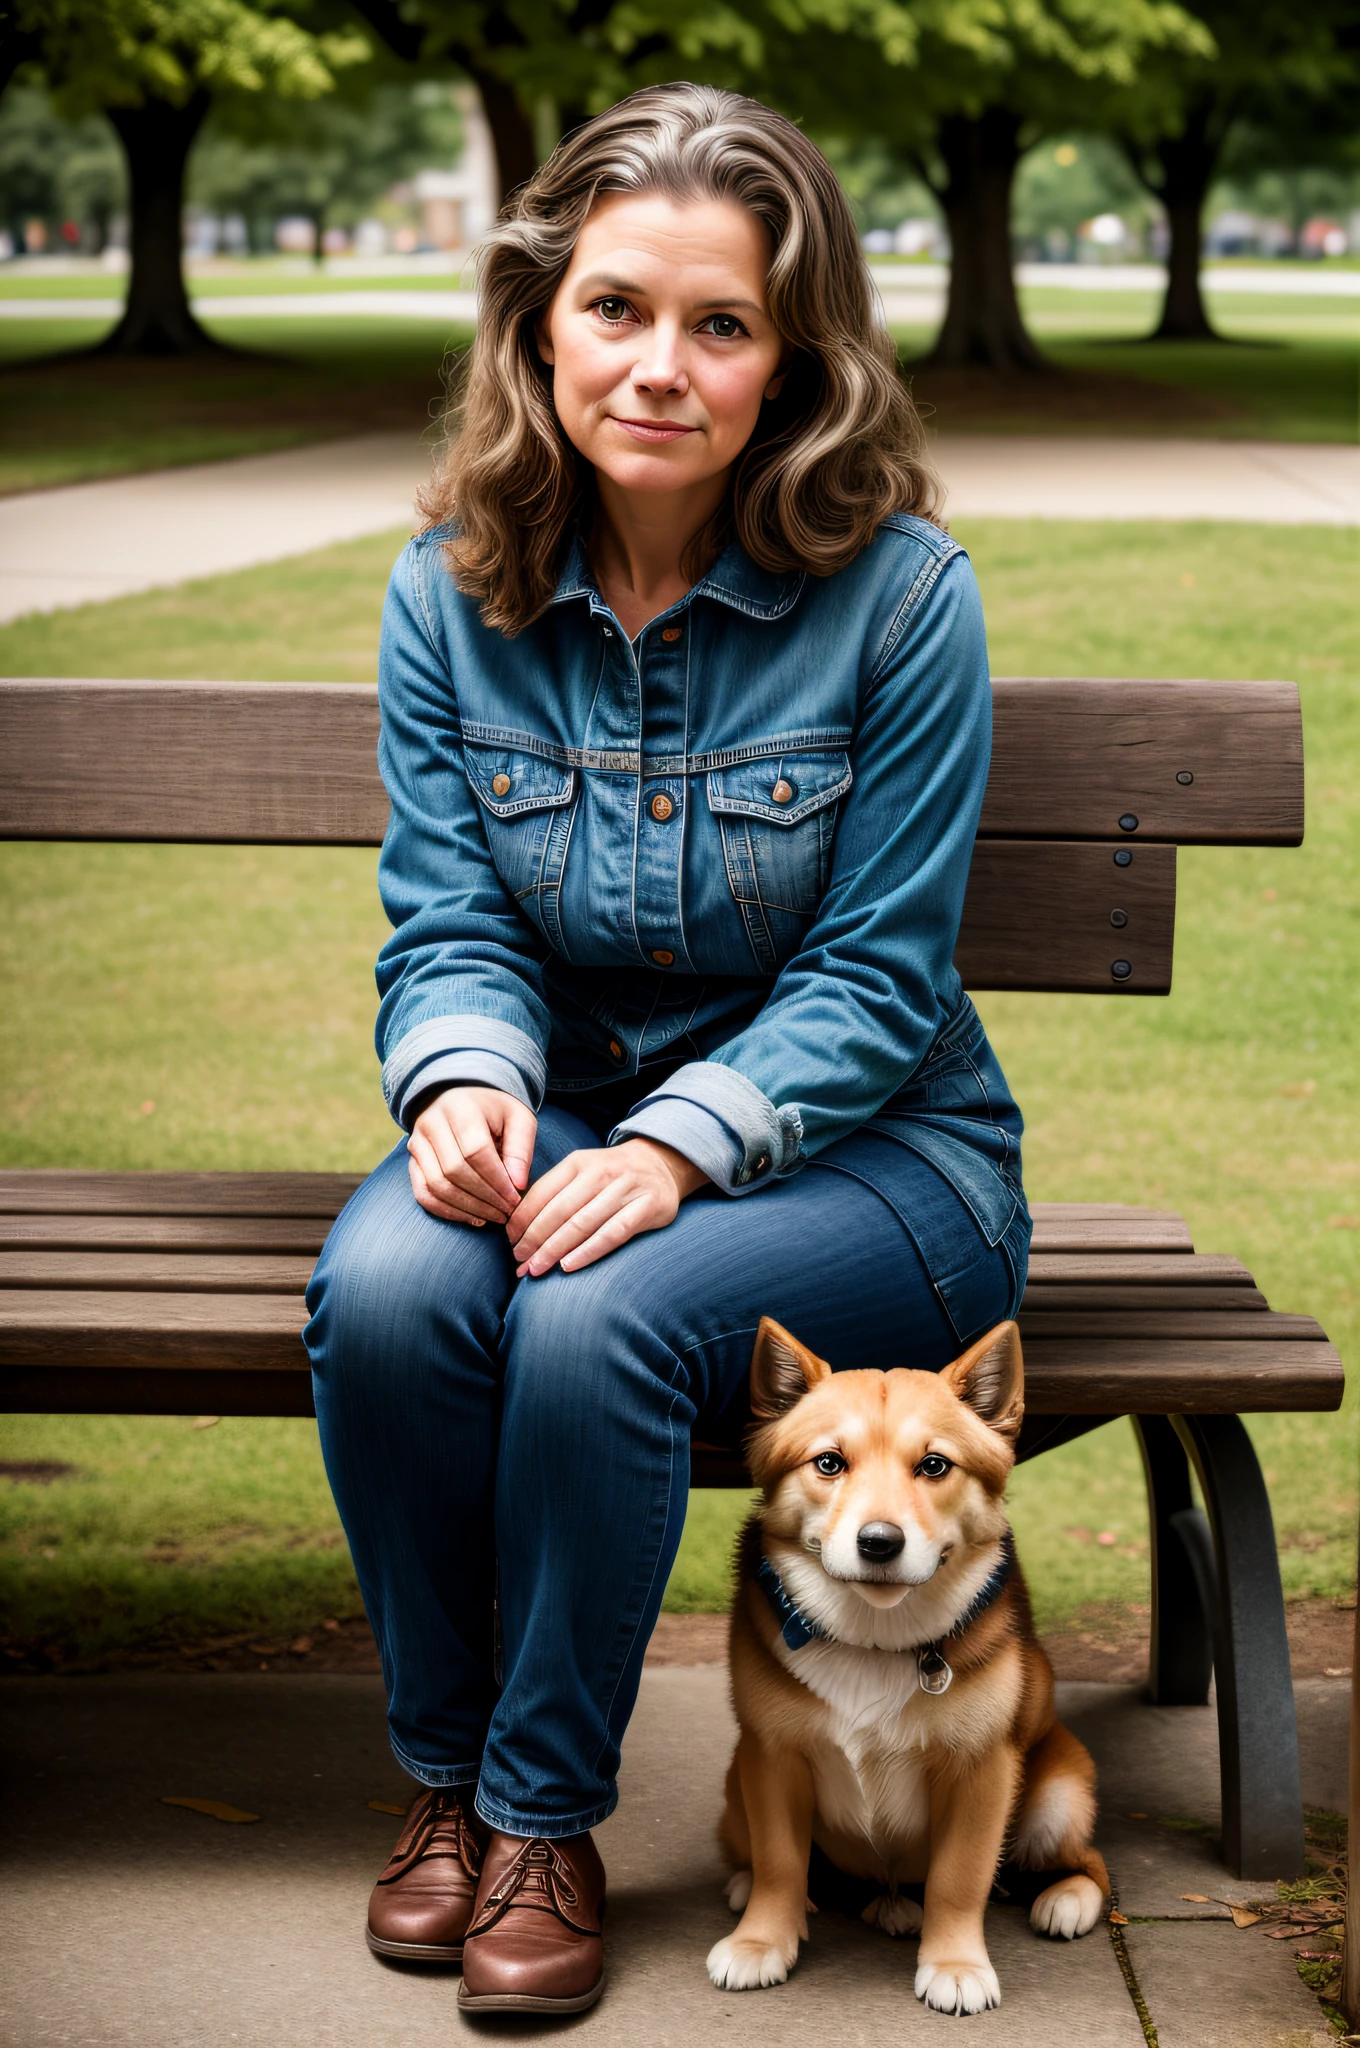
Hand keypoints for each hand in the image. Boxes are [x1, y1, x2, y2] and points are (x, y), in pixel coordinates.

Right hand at [407, 1086, 537, 1225]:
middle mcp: (432, 1123)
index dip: (497, 1180)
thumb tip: (518, 1185)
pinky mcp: (412, 1160)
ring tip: (493, 1216)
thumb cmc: (495, 1111)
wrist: (460, 1097)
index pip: (475, 1151)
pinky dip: (446, 1211)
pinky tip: (472, 1217)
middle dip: (484, 1198)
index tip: (515, 1198)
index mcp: (461, 1107)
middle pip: (454, 1171)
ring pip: (437, 1186)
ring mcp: (417, 1142)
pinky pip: (423, 1193)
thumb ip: (521, 1149)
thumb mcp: (518, 1118)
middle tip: (507, 1211)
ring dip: (467, 1208)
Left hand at [507, 1138, 708, 1276]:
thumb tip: (518, 1224)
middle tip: (518, 1262)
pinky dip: (588, 1251)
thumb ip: (555, 1191)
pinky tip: (568, 1265)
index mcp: (578, 1162)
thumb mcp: (583, 1171)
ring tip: (536, 1268)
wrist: (662, 1164)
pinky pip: (612, 1233)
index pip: (542, 1192)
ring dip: (554, 1249)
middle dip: (533, 1239)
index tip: (509, 1241)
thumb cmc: (612, 1175)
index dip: (522, 1218)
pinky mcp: (647, 1207)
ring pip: (582, 1224)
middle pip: (559, 1210)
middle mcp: (600, 1172)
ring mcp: (625, 1189)